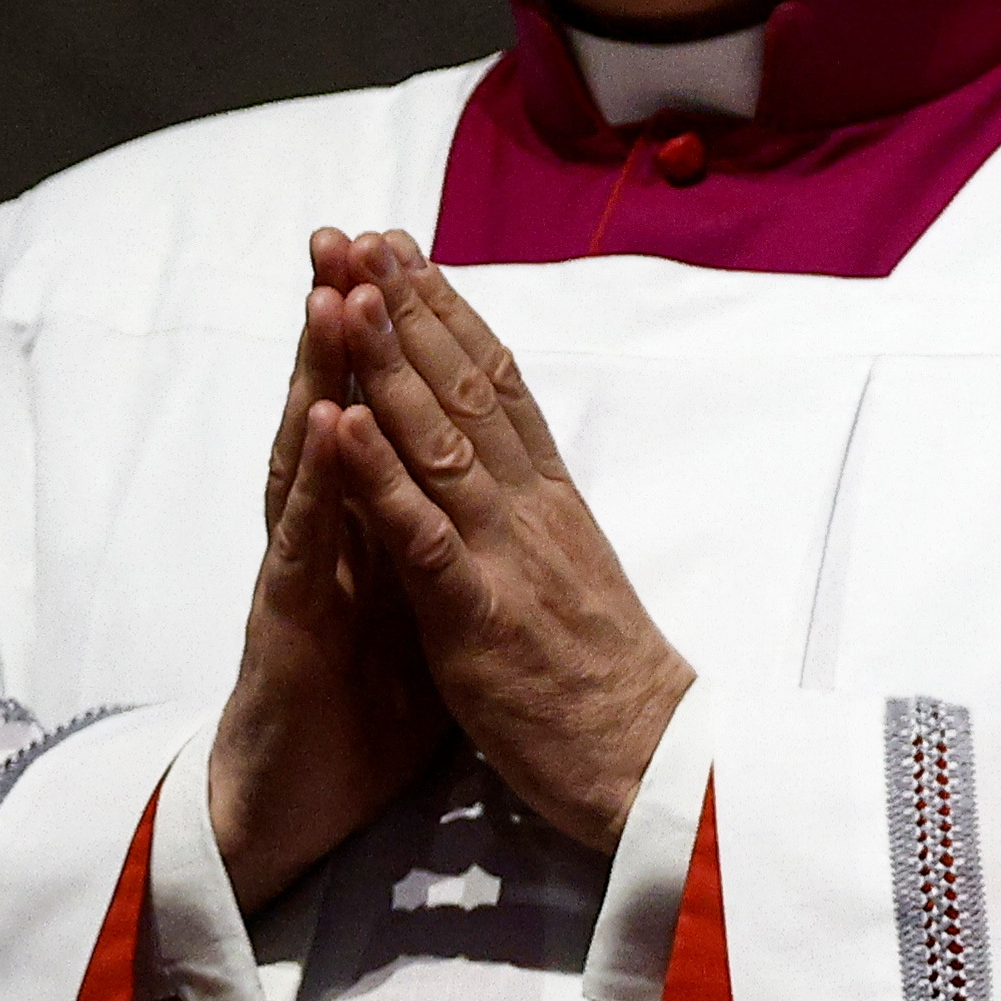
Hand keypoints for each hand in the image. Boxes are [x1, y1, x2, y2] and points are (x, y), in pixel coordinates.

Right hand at [210, 230, 453, 907]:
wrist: (299, 806)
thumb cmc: (363, 716)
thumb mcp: (416, 614)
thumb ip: (425, 545)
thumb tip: (464, 494)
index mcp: (368, 532)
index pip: (378, 421)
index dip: (390, 347)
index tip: (405, 263)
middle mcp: (327, 537)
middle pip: (333, 414)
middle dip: (342, 328)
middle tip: (343, 236)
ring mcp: (301, 575)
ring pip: (308, 461)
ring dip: (318, 377)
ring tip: (325, 296)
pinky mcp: (289, 629)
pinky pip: (306, 547)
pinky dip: (318, 485)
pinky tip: (322, 427)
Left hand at [307, 233, 693, 845]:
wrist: (661, 767)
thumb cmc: (616, 689)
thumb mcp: (579, 580)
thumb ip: (541, 522)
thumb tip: (515, 474)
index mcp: (555, 504)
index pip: (502, 387)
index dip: (451, 314)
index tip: (408, 253)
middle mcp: (533, 511)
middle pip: (468, 388)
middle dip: (409, 307)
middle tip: (360, 234)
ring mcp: (505, 558)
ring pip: (441, 440)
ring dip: (387, 361)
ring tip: (343, 290)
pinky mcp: (477, 616)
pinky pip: (420, 533)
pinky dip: (377, 473)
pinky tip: (339, 421)